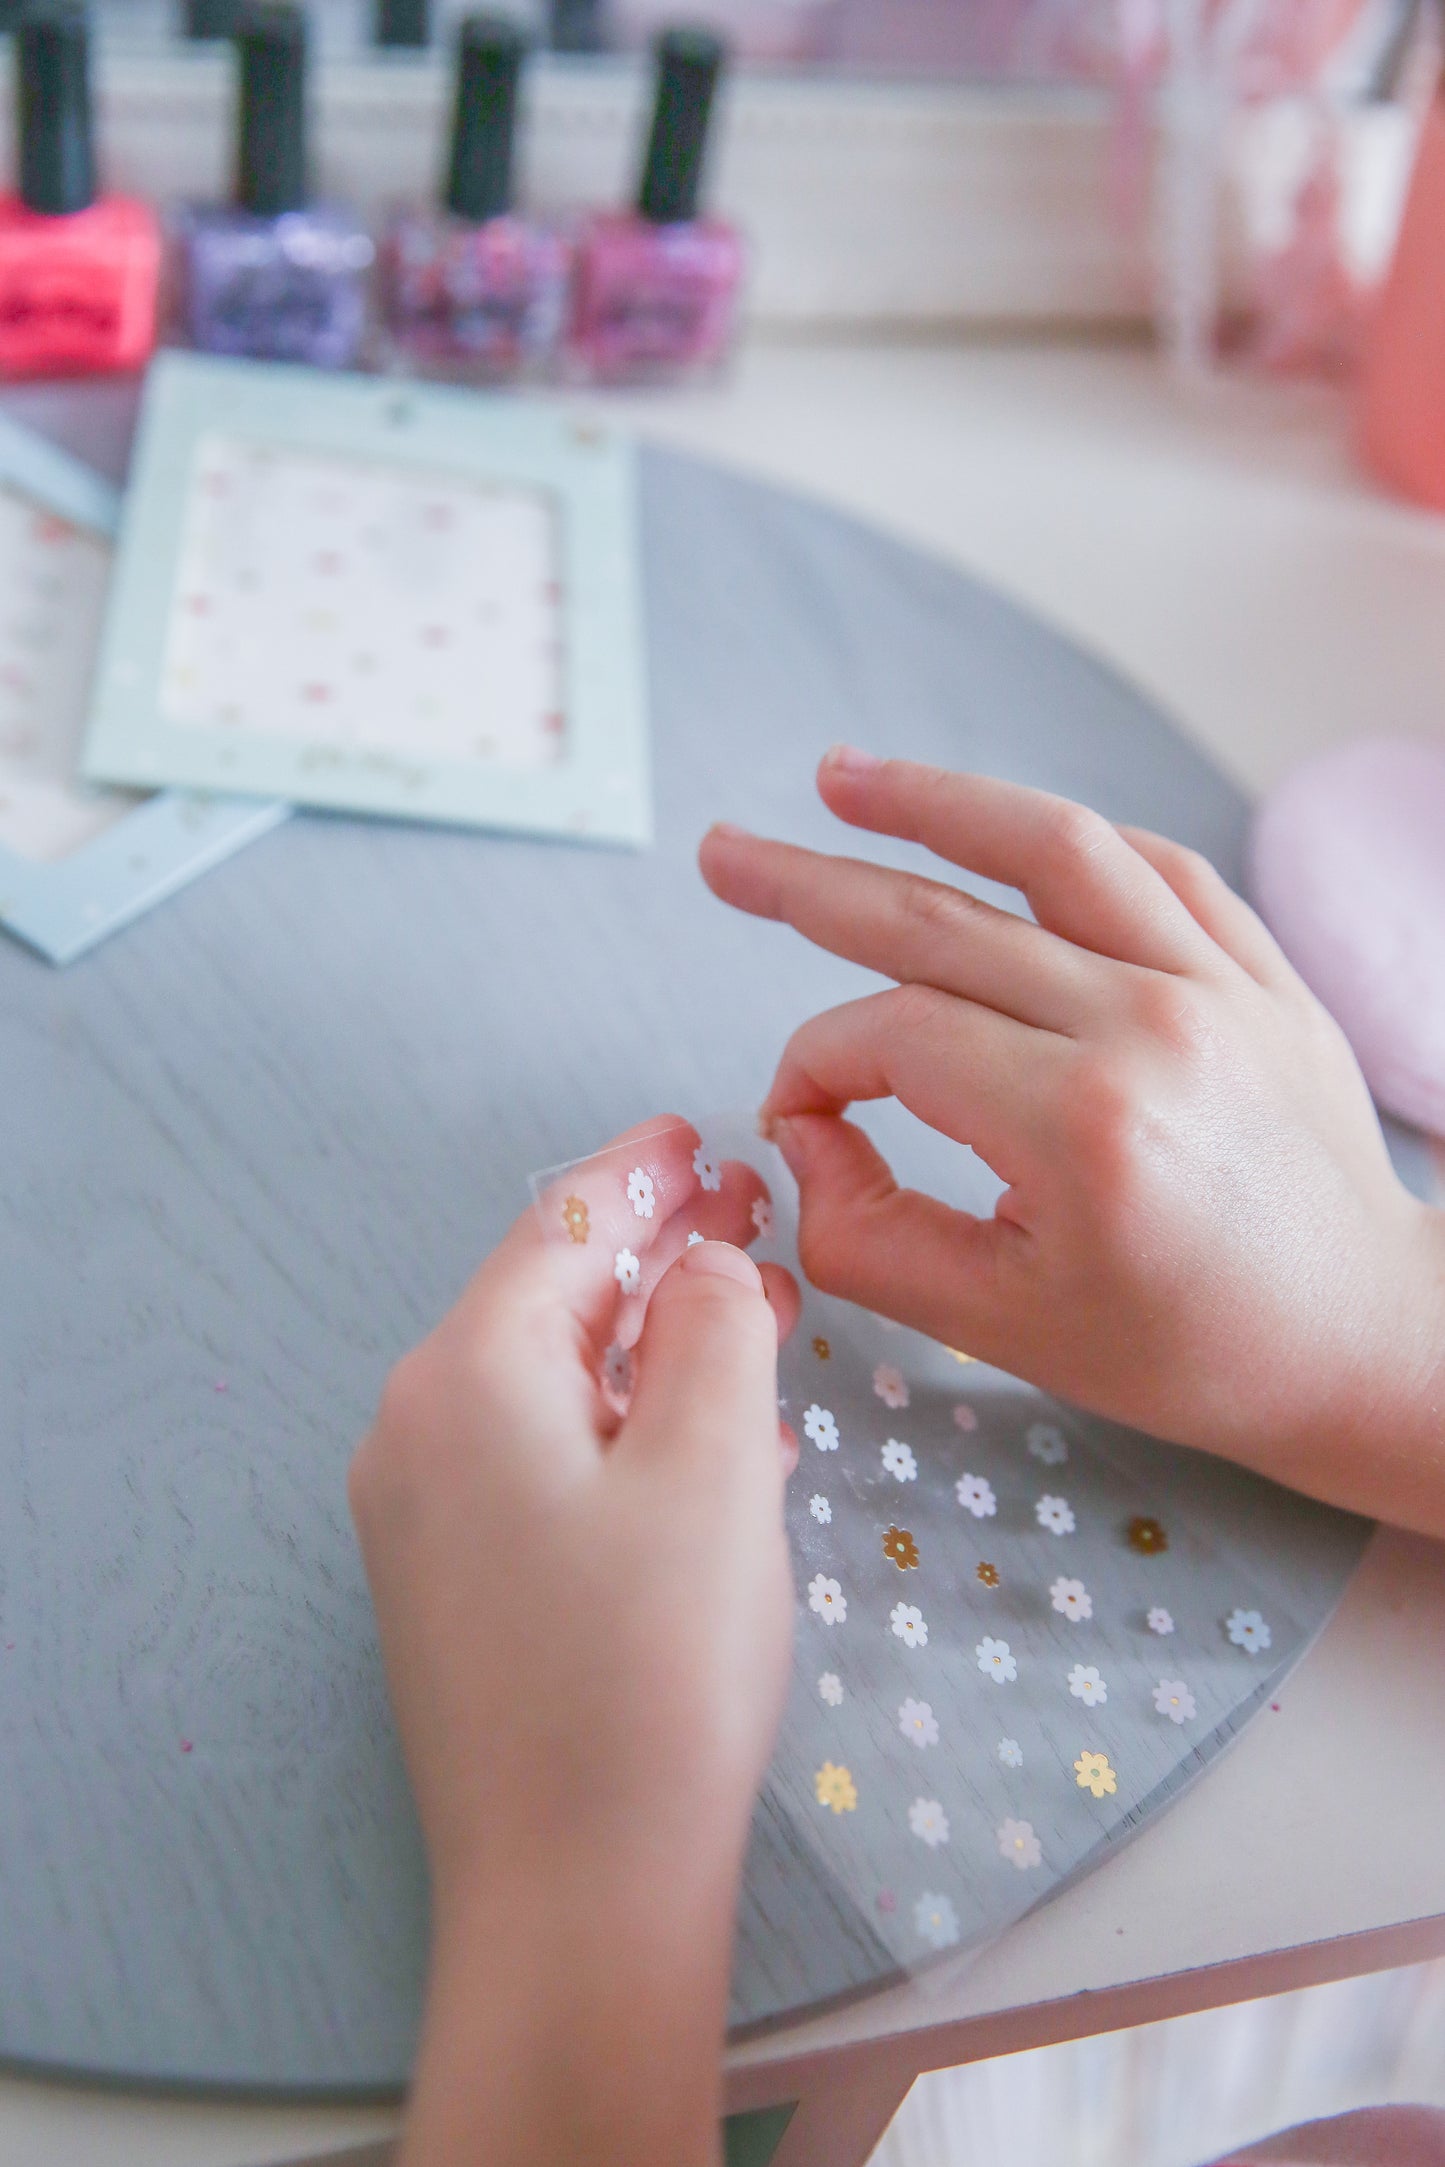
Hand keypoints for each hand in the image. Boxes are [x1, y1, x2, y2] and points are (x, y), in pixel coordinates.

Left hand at [350, 1118, 796, 2166]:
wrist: (575, 1893)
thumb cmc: (653, 1666)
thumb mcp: (710, 1464)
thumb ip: (714, 1326)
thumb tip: (703, 1266)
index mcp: (465, 1377)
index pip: (559, 1230)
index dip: (641, 1174)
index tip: (701, 1136)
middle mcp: (420, 1432)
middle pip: (549, 1304)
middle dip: (655, 1255)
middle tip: (748, 1215)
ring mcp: (427, 1518)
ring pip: (555, 1386)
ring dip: (654, 1342)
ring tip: (754, 1309)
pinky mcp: (457, 1590)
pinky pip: (547, 1461)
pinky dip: (629, 1424)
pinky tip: (710, 1431)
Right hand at [701, 750, 1444, 1534]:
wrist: (1365, 1339)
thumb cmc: (1193, 1350)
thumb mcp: (1004, 1328)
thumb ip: (870, 1233)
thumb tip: (807, 1130)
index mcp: (1081, 1122)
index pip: (892, 1035)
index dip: (813, 1064)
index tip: (797, 1114)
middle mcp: (1147, 1024)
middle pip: (942, 918)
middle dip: (810, 884)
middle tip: (725, 854)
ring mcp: (1216, 982)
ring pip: (1051, 848)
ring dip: (932, 802)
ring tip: (841, 778)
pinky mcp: (1261, 971)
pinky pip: (1153, 867)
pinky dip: (1067, 840)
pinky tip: (999, 828)